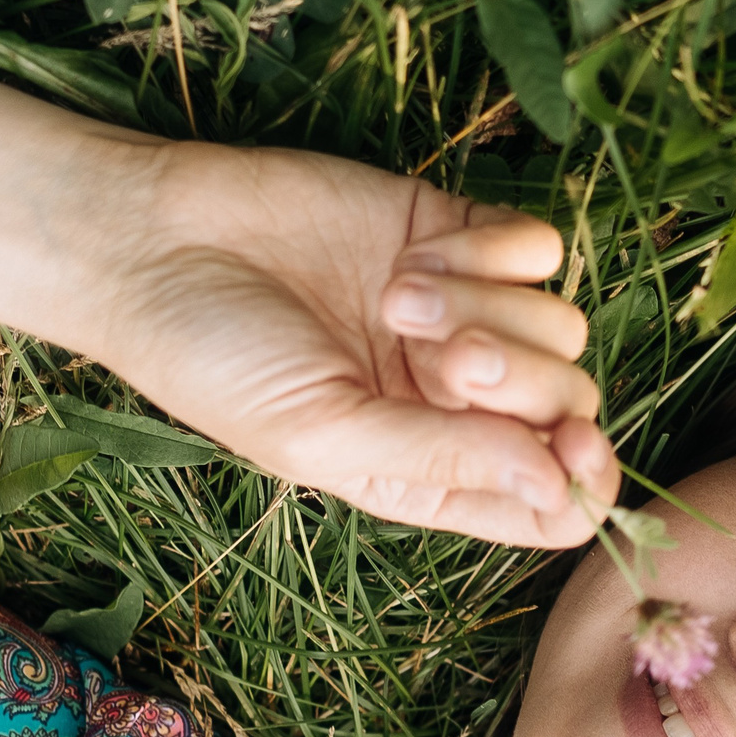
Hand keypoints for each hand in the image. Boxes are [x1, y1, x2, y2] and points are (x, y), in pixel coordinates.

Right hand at [58, 139, 617, 548]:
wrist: (151, 243)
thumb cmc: (215, 360)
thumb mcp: (320, 436)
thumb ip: (442, 461)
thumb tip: (558, 485)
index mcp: (430, 472)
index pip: (553, 502)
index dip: (585, 484)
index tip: (571, 447)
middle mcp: (457, 402)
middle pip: (568, 403)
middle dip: (523, 382)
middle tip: (444, 358)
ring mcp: (466, 315)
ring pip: (561, 324)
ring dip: (491, 311)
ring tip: (398, 297)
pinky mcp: (455, 234)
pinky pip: (537, 250)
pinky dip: (494, 253)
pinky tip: (417, 254)